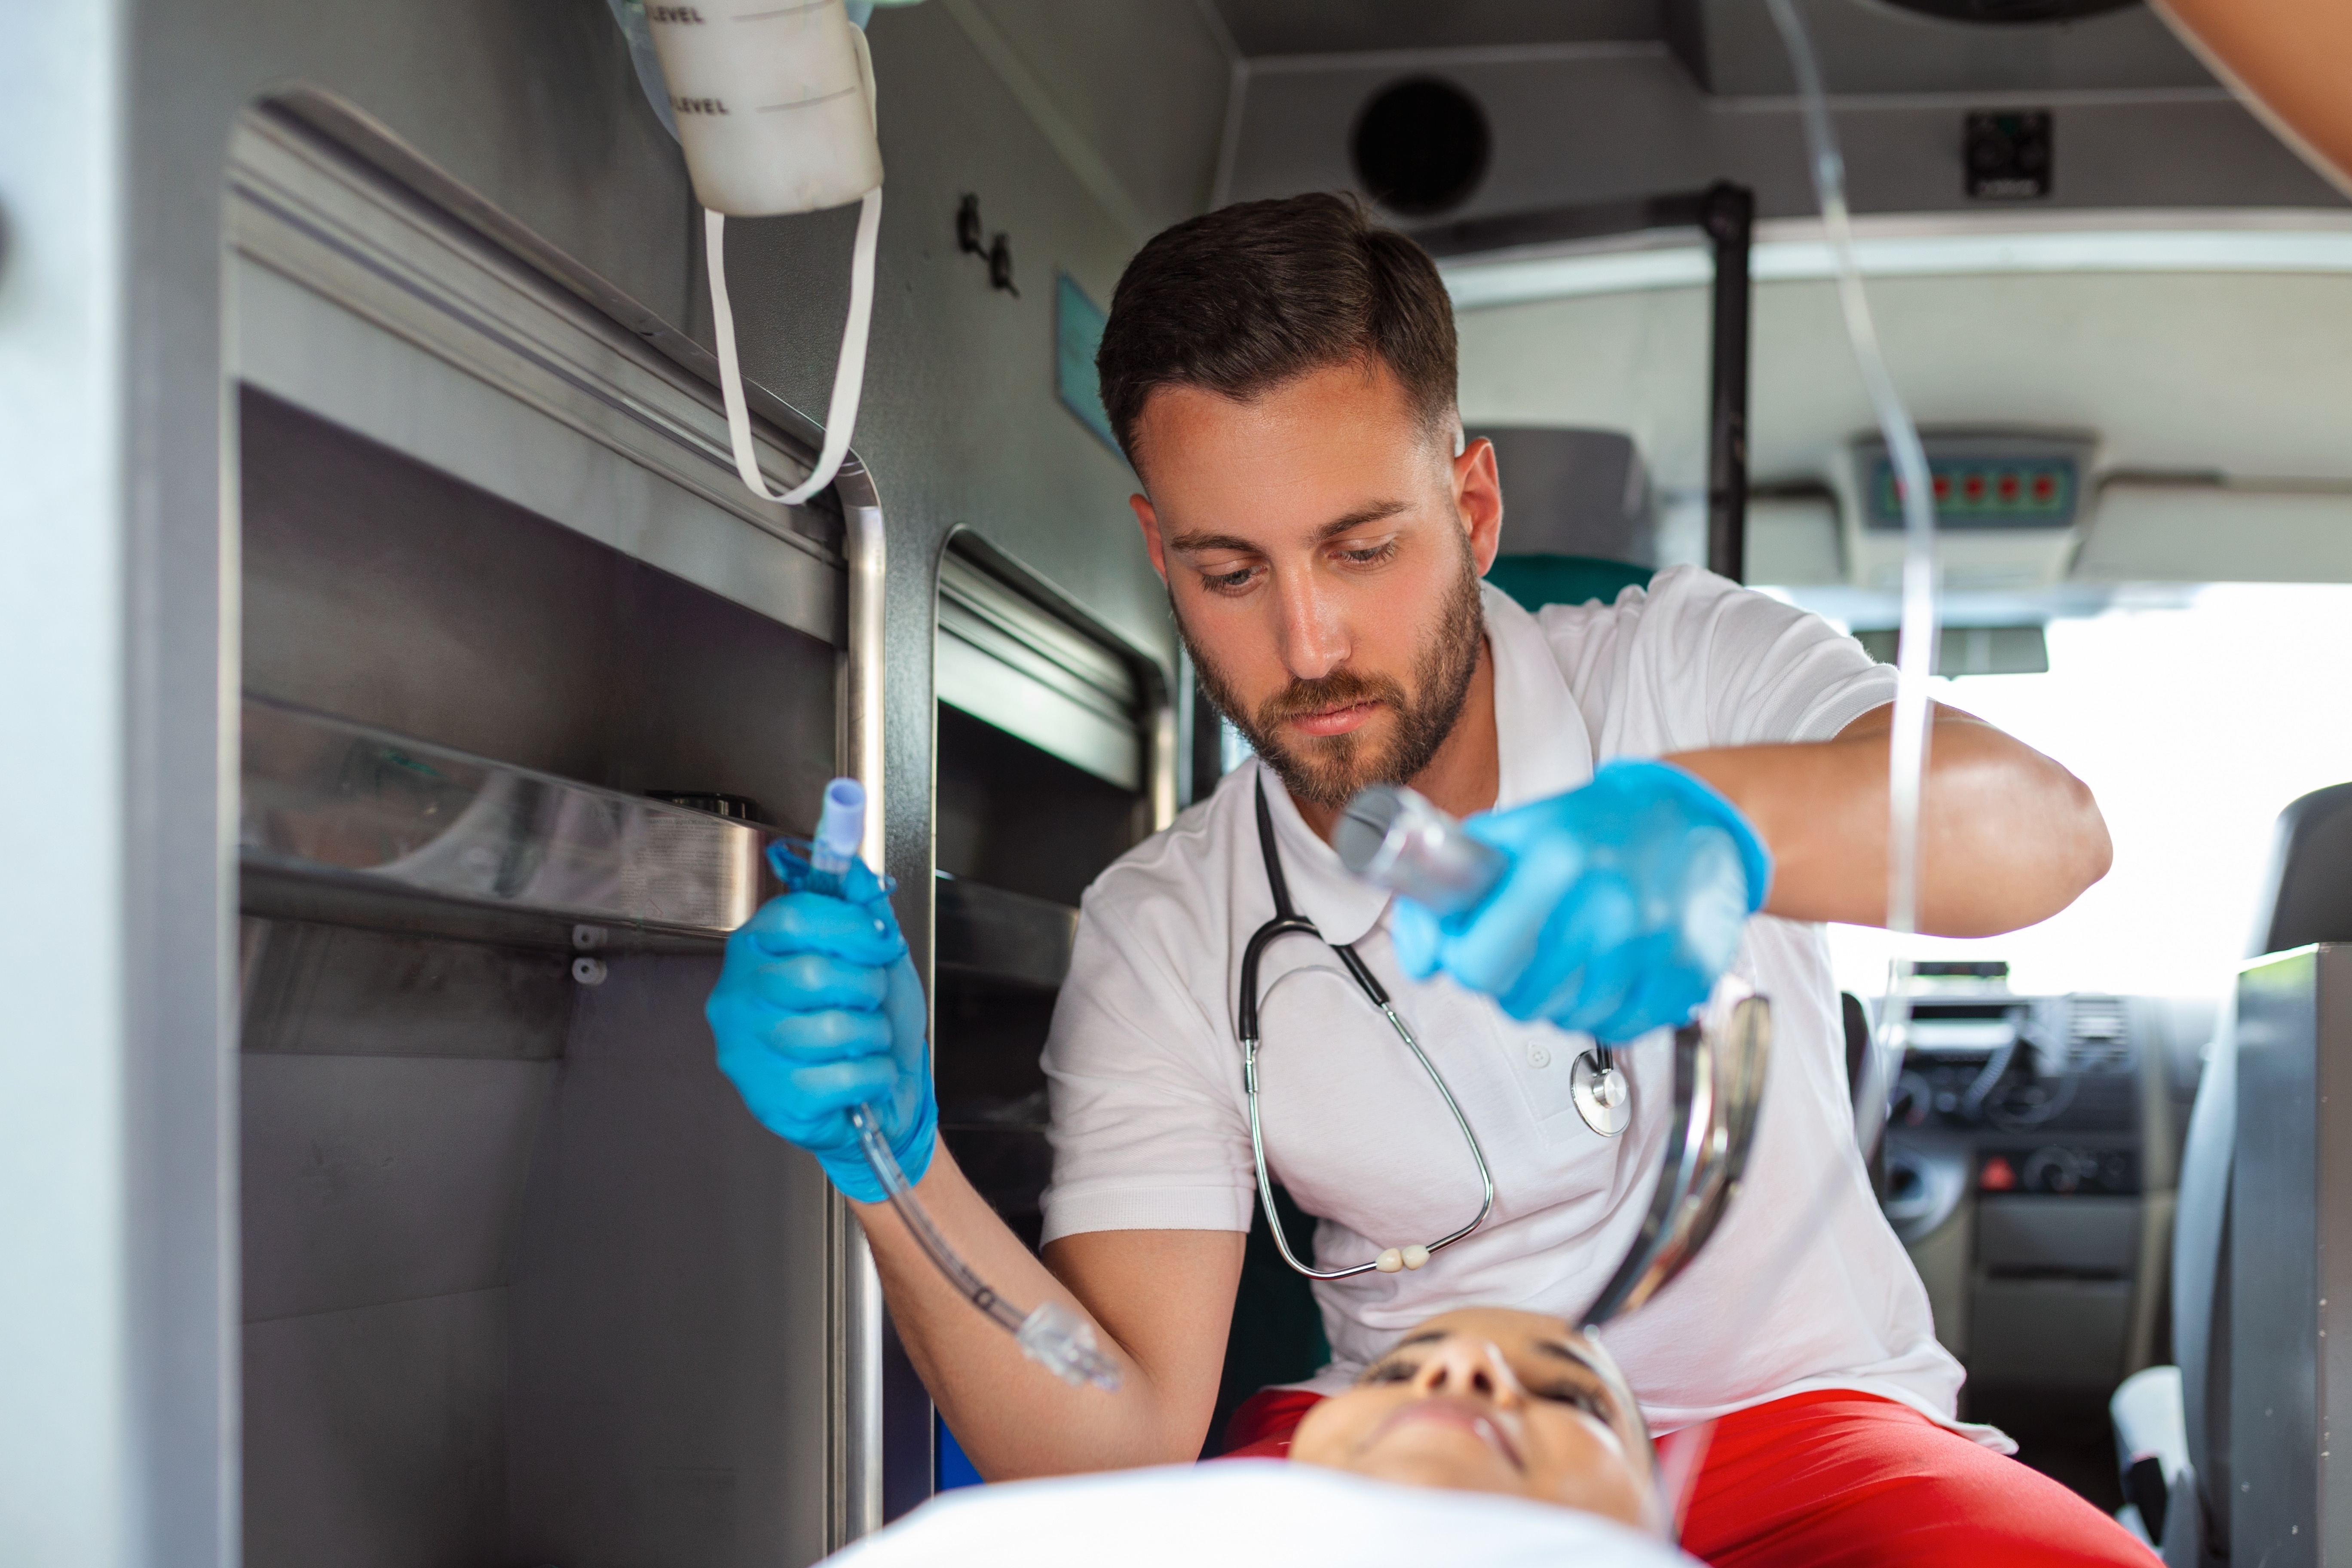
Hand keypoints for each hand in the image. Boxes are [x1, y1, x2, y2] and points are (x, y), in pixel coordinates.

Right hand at [706, 855, 935, 1202]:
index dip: (851, 926)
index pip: (793, 918)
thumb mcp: (869, 953)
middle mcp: (737, 997)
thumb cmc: (865, 1018)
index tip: (882, 941)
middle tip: (872, 999)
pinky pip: (841, 1077)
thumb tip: (856, 871)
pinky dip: (874, 1074)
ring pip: (831, 1029)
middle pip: (814, 974)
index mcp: (753, 949)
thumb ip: (861, 907)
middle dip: (867, 986)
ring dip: (873, 1034)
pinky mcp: (771, 1099)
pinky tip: (867, 1074)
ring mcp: (748, 1051)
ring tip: (868, 1039)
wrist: (877, 1094)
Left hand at [1389, 759, 1770, 1041]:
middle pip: (1519, 1001)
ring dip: (1559, 996)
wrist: (1691, 818)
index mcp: (1557, 861)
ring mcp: (1653, 945)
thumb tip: (1421, 962)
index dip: (1464, 961)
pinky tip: (1608, 969)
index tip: (1473, 946)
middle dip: (1509, 982)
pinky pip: (1618, 1028)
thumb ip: (1449, 892)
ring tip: (1573, 950)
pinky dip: (1605, 1009)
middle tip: (1526, 948)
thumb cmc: (1592, 828)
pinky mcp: (1687, 976)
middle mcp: (1609, 905)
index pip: (1476, 963)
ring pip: (1567, 1020)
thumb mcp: (1508, 836)